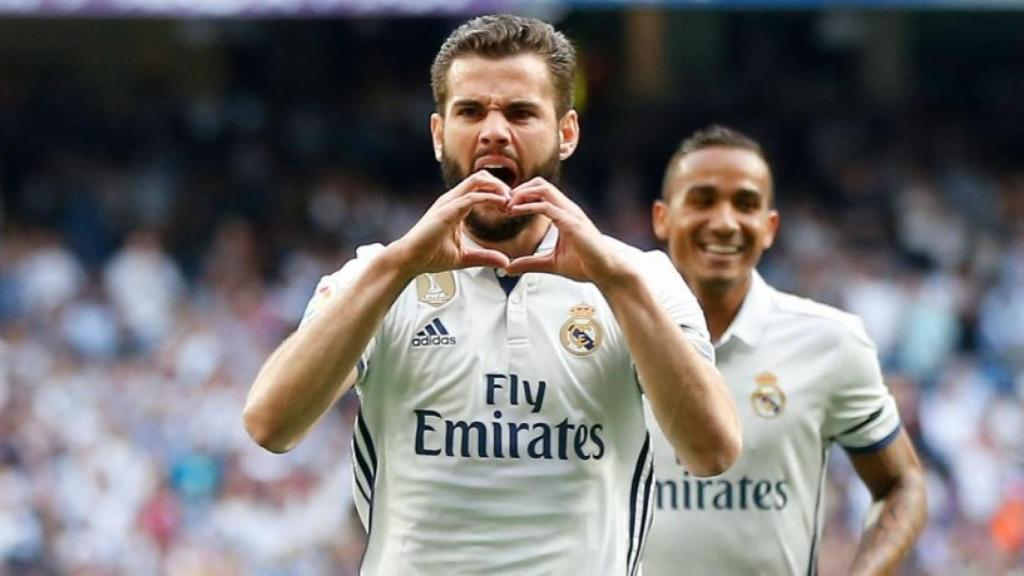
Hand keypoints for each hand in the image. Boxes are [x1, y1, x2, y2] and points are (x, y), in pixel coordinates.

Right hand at [389, 171, 512, 276]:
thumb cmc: (430, 256)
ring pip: (477, 180)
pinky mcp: (446, 211)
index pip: (480, 187)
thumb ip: (485, 257)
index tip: (511, 207)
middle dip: (501, 185)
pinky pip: (471, 197)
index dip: (498, 193)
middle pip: (481, 177)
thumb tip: (505, 262)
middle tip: (514, 201)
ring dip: (498, 188)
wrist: (409, 260)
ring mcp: (448, 203)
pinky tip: (501, 206)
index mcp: (456, 206)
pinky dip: (489, 198)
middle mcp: (452, 200)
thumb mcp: (465, 258)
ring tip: (510, 201)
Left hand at [505, 177, 627, 284]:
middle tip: (503, 204)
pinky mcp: (571, 223)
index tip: (505, 208)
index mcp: (564, 213)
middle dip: (519, 190)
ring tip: (506, 206)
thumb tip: (509, 268)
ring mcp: (570, 213)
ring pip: (543, 188)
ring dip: (521, 194)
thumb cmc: (585, 265)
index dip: (521, 196)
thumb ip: (530, 263)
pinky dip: (527, 206)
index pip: (541, 192)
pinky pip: (546, 207)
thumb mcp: (550, 263)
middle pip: (540, 183)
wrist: (606, 272)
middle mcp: (568, 209)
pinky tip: (514, 211)